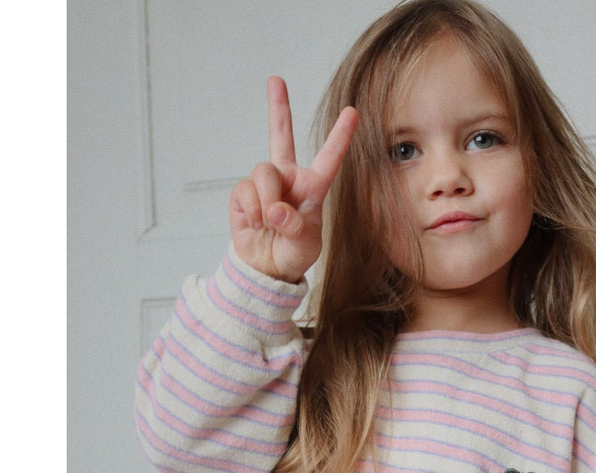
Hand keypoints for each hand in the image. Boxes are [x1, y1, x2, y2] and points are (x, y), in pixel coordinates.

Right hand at [228, 77, 357, 283]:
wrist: (267, 268)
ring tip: (268, 223)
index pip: (329, 158)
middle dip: (278, 107)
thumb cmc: (293, 253)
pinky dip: (252, 211)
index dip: (340, 136)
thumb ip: (295, 226)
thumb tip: (274, 210)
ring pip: (263, 172)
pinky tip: (256, 224)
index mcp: (313, 187)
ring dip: (267, 199)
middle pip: (280, 136)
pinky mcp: (243, 193)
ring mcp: (264, 183)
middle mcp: (288, 178)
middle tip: (275, 80)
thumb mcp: (305, 244)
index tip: (353, 112)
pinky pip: (245, 191)